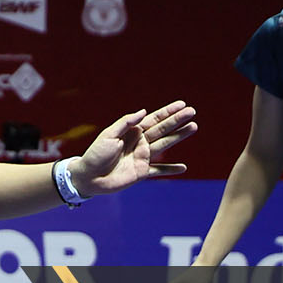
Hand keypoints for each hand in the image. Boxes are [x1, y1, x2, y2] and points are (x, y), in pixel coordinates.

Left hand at [73, 100, 196, 195]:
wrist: (89, 177)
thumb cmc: (96, 154)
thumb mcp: (109, 134)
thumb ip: (126, 123)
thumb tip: (144, 111)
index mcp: (132, 131)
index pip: (153, 119)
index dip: (168, 112)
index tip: (182, 105)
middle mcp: (140, 142)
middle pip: (162, 129)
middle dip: (177, 121)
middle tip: (192, 112)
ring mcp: (142, 157)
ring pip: (165, 145)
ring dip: (179, 137)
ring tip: (193, 128)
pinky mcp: (142, 172)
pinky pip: (160, 170)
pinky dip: (171, 169)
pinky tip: (183, 168)